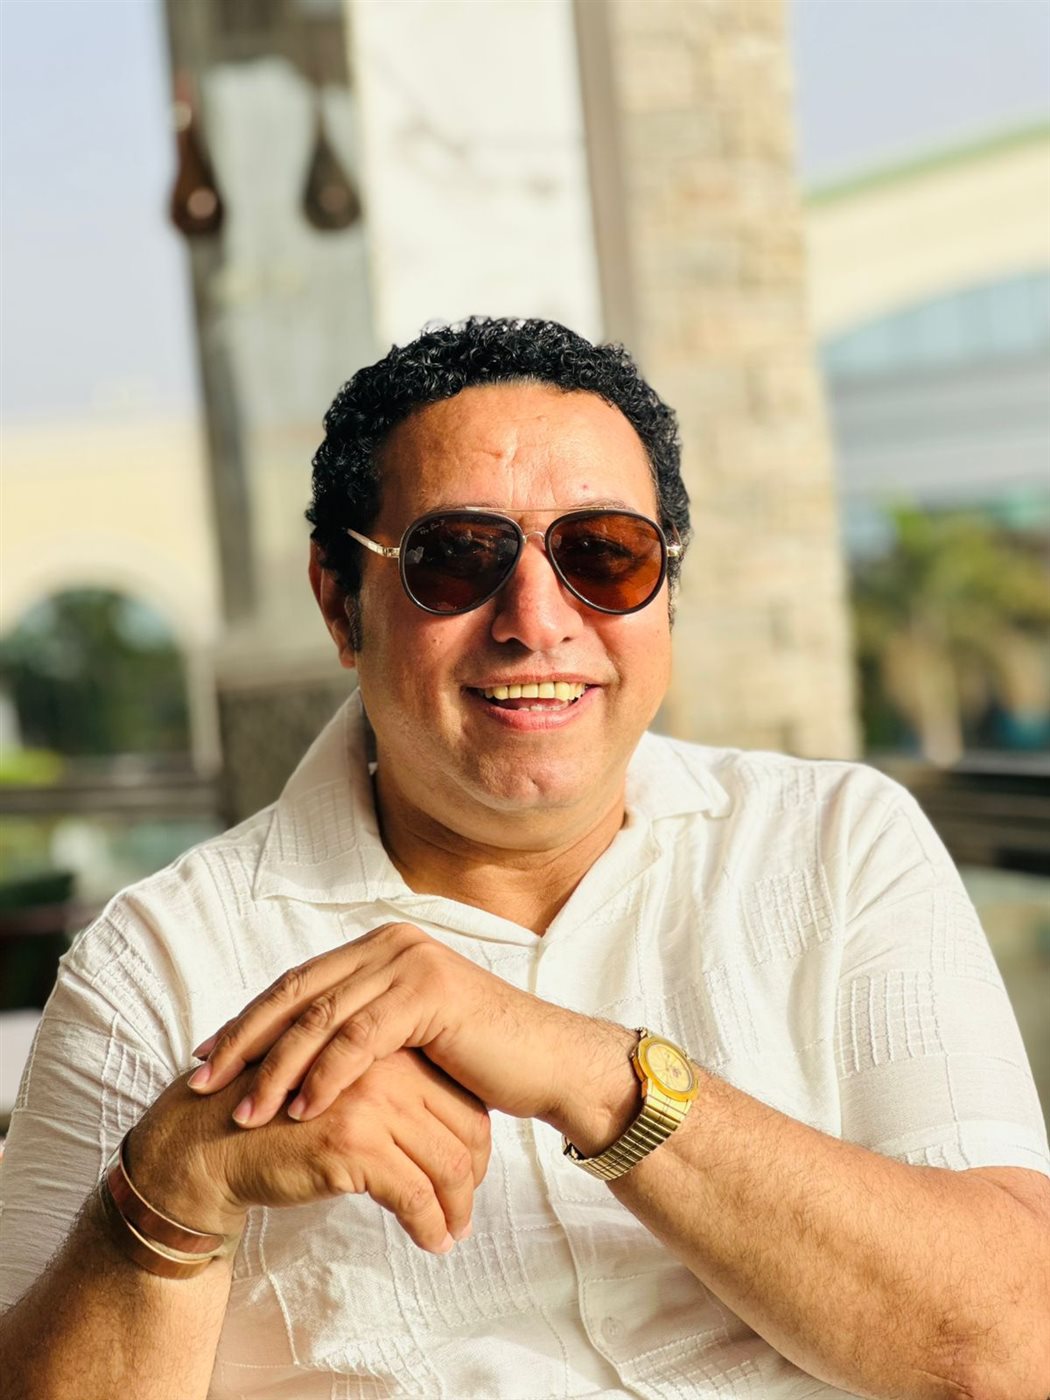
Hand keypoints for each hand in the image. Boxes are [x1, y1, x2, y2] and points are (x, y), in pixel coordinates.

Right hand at [127, 1048, 490, 1253]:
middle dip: (474, 1177)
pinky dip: (431, 1226)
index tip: (472, 1174)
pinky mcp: (352, 1145)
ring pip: (448, 1163)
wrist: (212, 1139)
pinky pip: (416, 1196)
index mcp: (390, 1046)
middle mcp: (387, 1065)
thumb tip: (455, 1132)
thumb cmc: (280, 1119)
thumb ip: (395, 1093)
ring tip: (454, 1233)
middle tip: (466, 1210)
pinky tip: (431, 1243)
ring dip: (458, 1208)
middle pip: (466, 1127)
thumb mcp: (346, 1087)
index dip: (477, 1142)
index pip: (463, 1096)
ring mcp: (372, 1102)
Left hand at [189, 922, 636, 1150]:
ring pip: (321, 1018)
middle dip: (243, 1041)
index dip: (247, 1020)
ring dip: (275, 1069)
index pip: (297, 982)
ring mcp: (409, 962)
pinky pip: (359, 1040)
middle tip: (201, 1082)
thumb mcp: (405, 1038)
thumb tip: (292, 1054)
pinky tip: (298, 1111)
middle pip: (297, 993)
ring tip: (242, 1112)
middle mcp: (390, 943)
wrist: (546, 1063)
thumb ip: (358, 1030)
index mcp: (380, 947)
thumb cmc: (476, 1059)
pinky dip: (323, 1077)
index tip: (205, 1058)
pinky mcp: (428, 993)